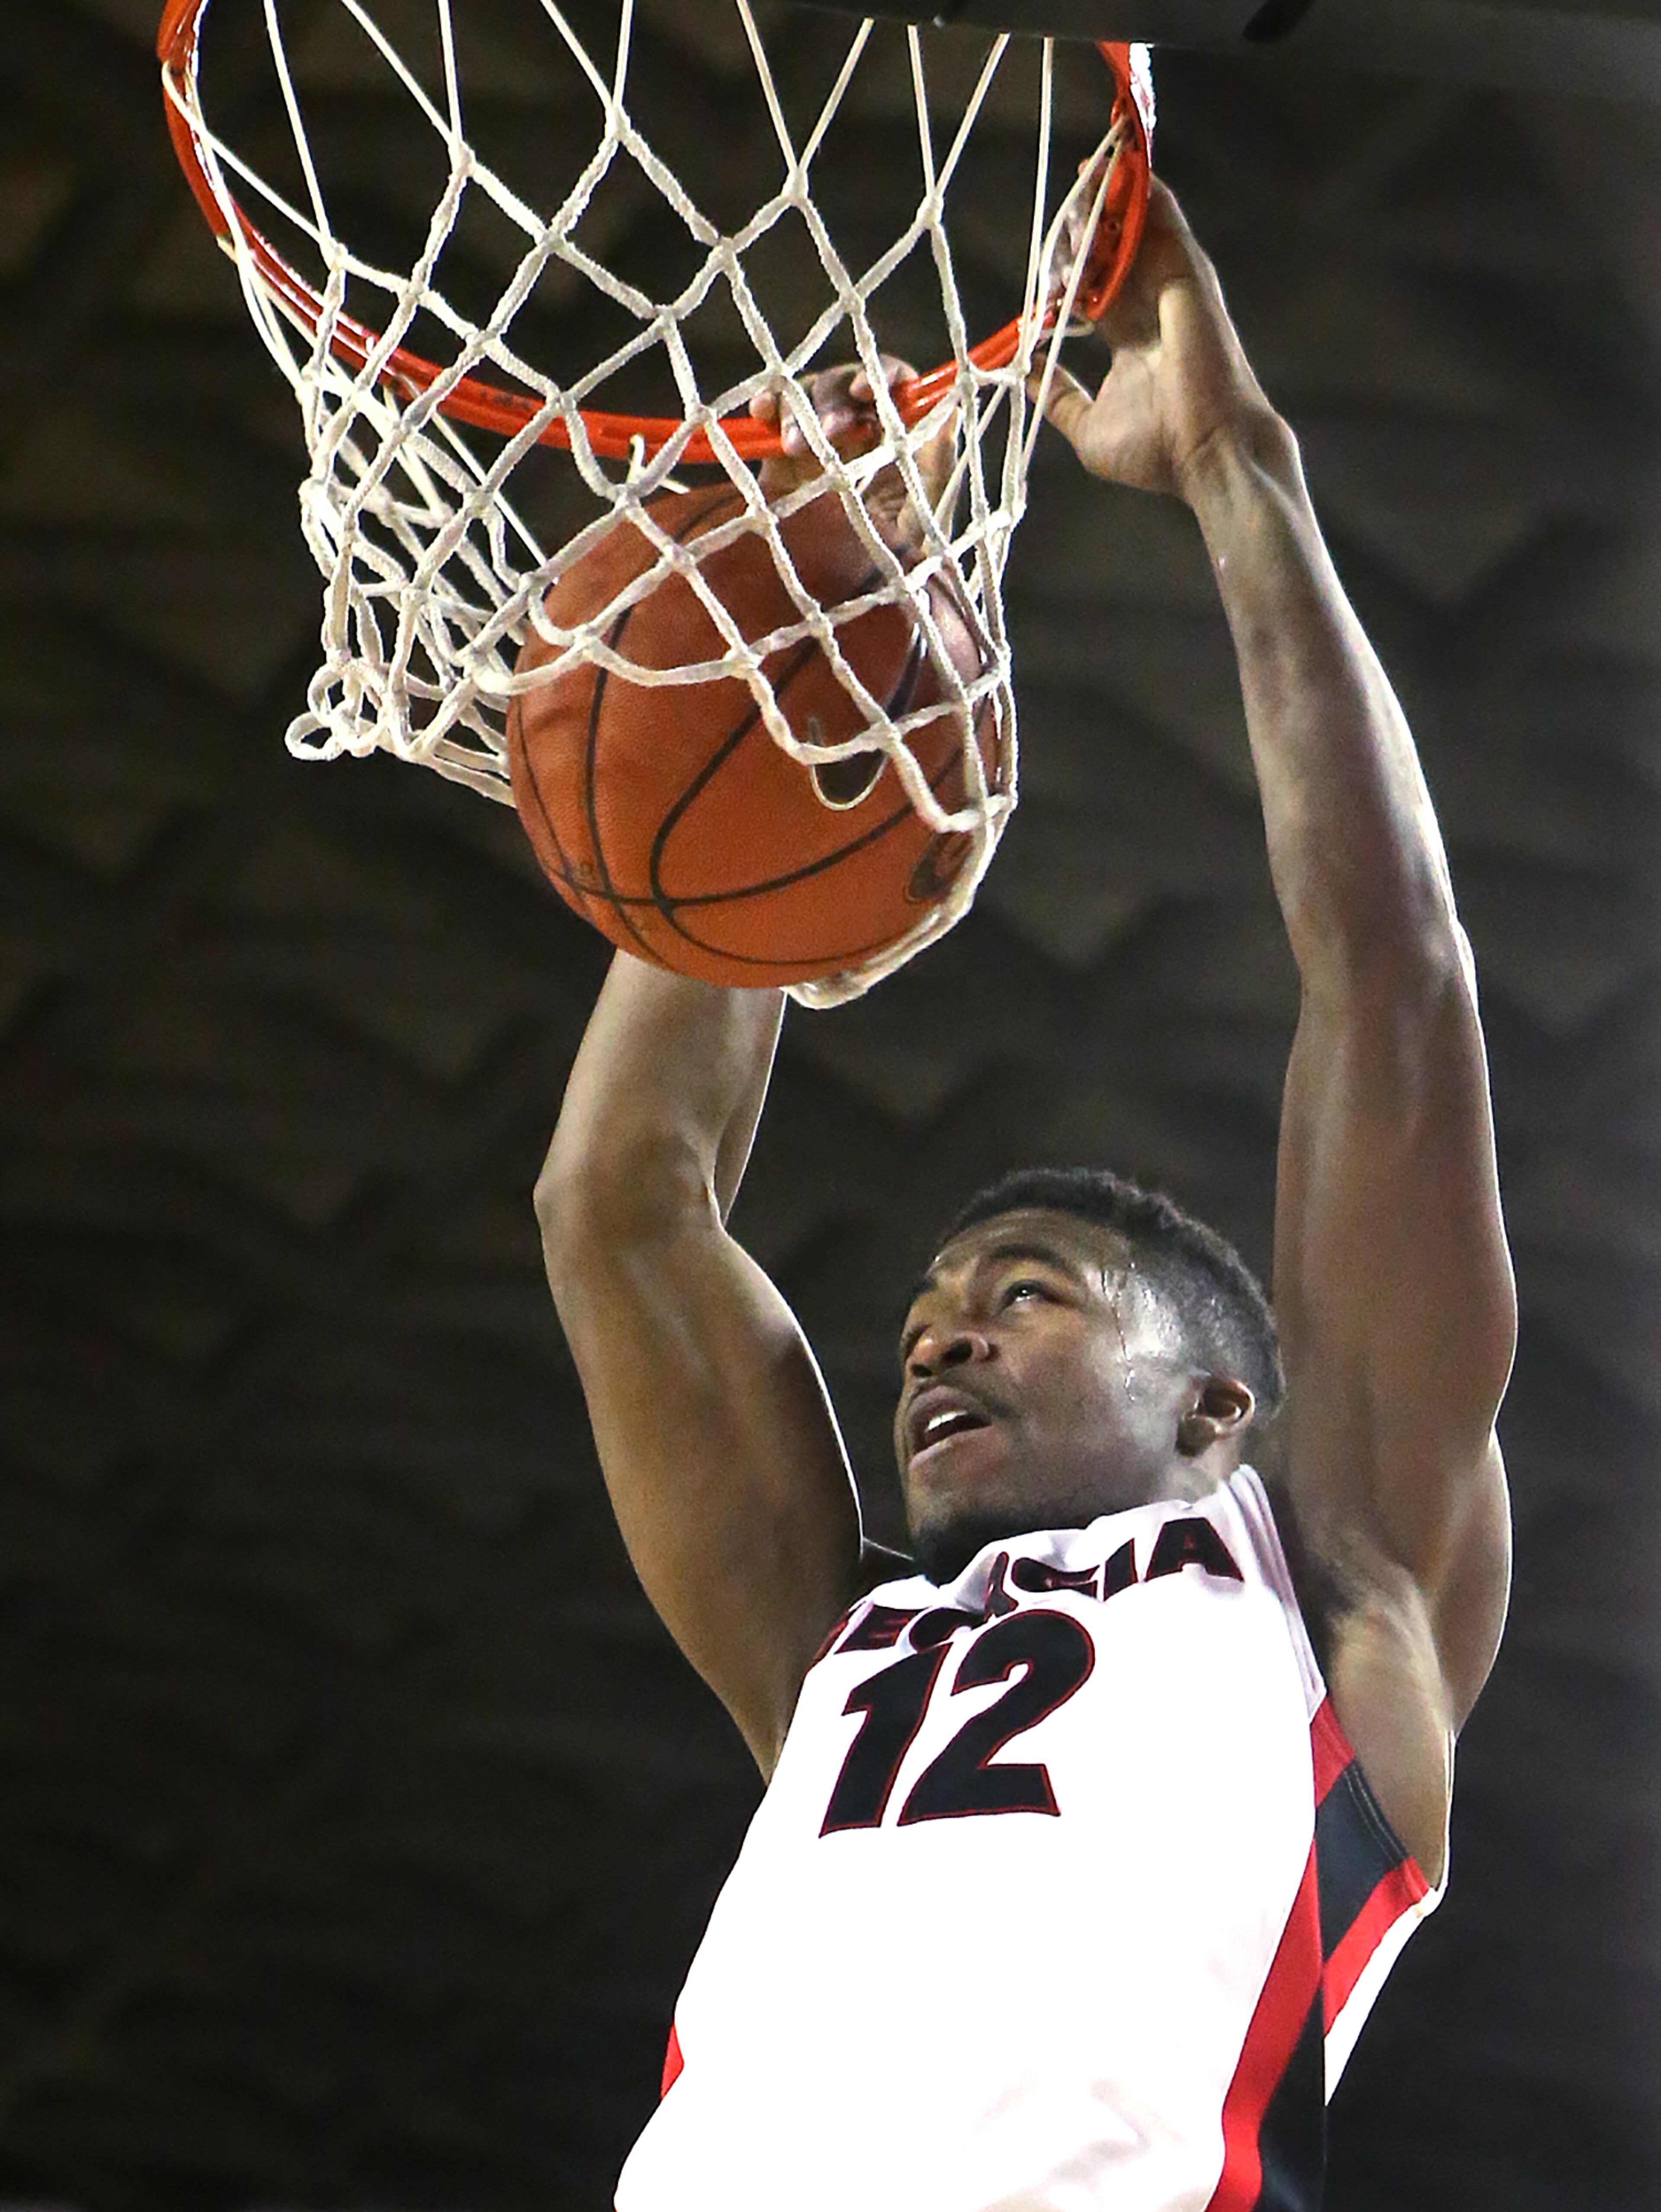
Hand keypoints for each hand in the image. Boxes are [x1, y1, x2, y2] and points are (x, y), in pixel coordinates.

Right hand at [749, 357, 957, 555]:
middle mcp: (858, 432)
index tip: (864, 393)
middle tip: (830, 433)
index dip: (879, 376)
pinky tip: (761, 412)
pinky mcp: (783, 462)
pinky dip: (768, 409)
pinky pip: (773, 425)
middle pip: (842, 386)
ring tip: (794, 446)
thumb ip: (935, 461)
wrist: (857, 603)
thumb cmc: (901, 561)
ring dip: (798, 411)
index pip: (891, 384)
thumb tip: (951, 409)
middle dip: (832, 402)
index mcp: (896, 436)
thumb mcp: (926, 513)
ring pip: (806, 399)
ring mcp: (819, 443)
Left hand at [1034, 179, 1285, 504]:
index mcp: (1130, 340)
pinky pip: (1163, 220)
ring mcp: (1172, 288)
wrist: (1210, 453)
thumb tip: (1024, 373)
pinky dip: (1143, 192)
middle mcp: (1151, 308)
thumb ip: (1058, 397)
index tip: (1045, 260)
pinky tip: (1121, 165)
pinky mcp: (1188, 275)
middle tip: (1064, 198)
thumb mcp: (1086, 430)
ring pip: (1136, 230)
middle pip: (1113, 251)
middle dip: (1087, 224)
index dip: (1070, 269)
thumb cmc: (1158, 452)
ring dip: (1109, 199)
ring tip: (1083, 169)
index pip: (1094, 289)